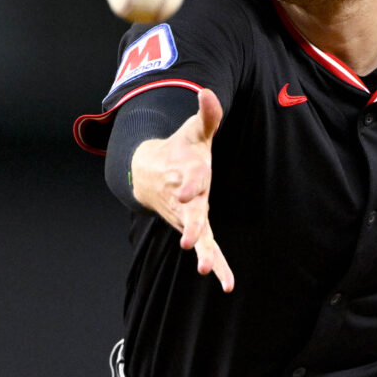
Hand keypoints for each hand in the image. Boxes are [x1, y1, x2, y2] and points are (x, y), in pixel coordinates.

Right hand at [128, 91, 233, 291]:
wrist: (149, 173)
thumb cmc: (179, 151)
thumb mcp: (194, 132)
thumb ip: (206, 115)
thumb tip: (207, 92)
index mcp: (187, 174)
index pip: (190, 180)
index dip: (189, 186)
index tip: (188, 193)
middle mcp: (186, 200)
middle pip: (188, 214)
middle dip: (189, 226)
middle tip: (188, 242)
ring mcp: (189, 216)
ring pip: (196, 237)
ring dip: (201, 253)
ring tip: (204, 271)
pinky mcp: (195, 229)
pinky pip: (208, 249)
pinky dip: (217, 266)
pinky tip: (227, 285)